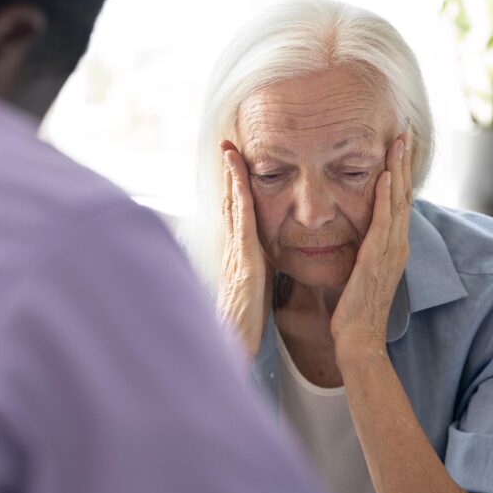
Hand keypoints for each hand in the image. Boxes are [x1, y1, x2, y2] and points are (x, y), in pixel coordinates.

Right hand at [217, 140, 272, 358]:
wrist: (236, 348)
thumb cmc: (245, 325)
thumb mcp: (254, 291)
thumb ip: (257, 272)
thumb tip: (263, 261)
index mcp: (240, 255)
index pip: (237, 214)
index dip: (235, 187)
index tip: (236, 163)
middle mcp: (233, 250)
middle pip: (230, 203)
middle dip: (229, 174)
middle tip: (228, 145)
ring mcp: (236, 254)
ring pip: (233, 207)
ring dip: (231, 178)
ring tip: (231, 151)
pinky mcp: (245, 263)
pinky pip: (243, 224)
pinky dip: (240, 200)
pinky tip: (241, 182)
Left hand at [330, 133, 411, 356]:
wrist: (359, 338)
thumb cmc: (355, 309)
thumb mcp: (361, 270)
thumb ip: (363, 250)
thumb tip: (356, 233)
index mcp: (393, 246)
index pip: (399, 201)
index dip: (399, 173)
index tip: (396, 148)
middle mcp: (397, 245)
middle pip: (404, 195)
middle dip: (403, 163)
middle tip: (403, 133)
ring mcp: (391, 251)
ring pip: (398, 202)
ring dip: (398, 170)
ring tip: (398, 143)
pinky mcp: (377, 258)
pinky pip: (384, 222)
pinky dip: (386, 197)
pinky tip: (385, 176)